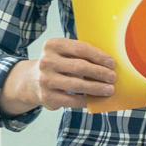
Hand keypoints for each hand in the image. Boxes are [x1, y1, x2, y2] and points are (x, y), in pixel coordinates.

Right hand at [1, 38, 117, 113]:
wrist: (32, 81)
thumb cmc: (58, 65)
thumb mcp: (63, 54)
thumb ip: (80, 54)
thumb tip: (108, 64)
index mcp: (53, 45)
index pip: (80, 48)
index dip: (98, 56)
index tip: (112, 63)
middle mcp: (46, 61)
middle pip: (79, 66)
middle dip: (99, 72)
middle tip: (113, 77)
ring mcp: (45, 80)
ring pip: (77, 84)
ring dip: (96, 88)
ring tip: (109, 89)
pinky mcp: (47, 97)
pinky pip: (71, 100)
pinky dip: (86, 100)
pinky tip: (96, 100)